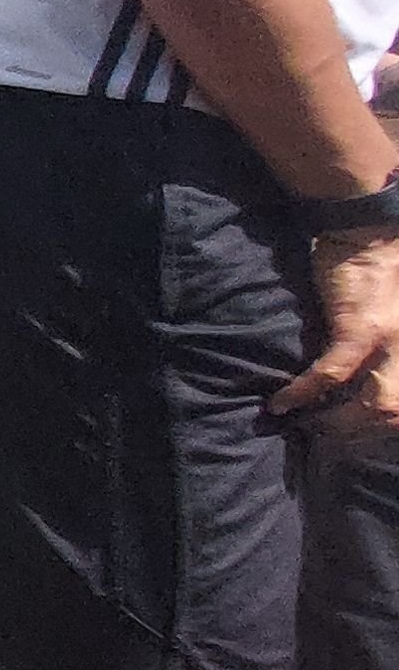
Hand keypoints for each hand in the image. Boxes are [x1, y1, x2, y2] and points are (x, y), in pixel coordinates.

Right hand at [274, 225, 398, 445]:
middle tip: (329, 438)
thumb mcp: (390, 317)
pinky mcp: (360, 328)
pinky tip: (282, 402)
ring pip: (372, 404)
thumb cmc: (378, 273)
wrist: (368, 232)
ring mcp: (391, 341)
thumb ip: (381, 351)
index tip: (351, 433)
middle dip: (360, 432)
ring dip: (335, 422)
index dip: (379, 425)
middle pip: (393, 411)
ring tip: (306, 424)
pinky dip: (304, 392)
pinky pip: (332, 374)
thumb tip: (352, 385)